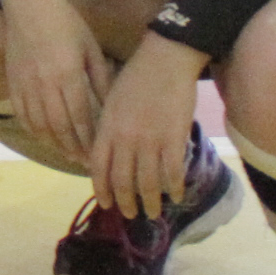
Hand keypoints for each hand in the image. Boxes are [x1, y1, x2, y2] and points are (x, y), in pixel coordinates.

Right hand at [0, 0, 114, 168]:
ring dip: (54, 143)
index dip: (89, 139)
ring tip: (67, 153)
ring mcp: (25, 85)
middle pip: (59, 126)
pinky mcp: (12, 83)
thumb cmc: (66, 23)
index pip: (80, 117)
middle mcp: (45, 84)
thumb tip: (110, 109)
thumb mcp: (91, 47)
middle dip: (74, 148)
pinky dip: (33, 130)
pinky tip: (44, 137)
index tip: (99, 154)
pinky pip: (22, 114)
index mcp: (68, 74)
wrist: (28, 4)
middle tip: (85, 162)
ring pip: (39, 124)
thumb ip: (100, 80)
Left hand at [86, 35, 205, 218]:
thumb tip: (109, 151)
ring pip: (147, 182)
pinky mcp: (173, 139)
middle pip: (123, 180)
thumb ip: (109, 127)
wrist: (165, 60)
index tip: (105, 203)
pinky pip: (172, 172)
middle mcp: (126, 139)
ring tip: (153, 213)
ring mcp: (150, 140)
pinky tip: (176, 196)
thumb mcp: (112, 100)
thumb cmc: (137, 76)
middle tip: (130, 215)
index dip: (102, 188)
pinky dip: (173, 187)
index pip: (99, 167)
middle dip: (125, 202)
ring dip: (149, 201)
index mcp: (108, 128)